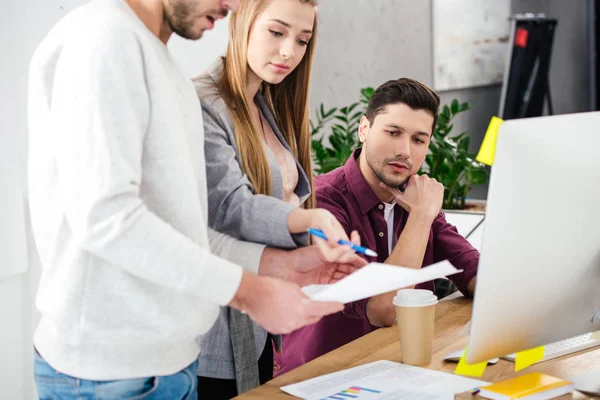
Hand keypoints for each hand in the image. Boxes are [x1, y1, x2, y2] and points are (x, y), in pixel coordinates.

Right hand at [229, 271, 343, 333]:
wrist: (253, 294)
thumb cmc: (271, 287)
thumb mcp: (293, 288)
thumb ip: (304, 297)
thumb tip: (308, 301)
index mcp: (303, 308)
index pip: (324, 309)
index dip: (333, 307)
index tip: (340, 306)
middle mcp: (297, 320)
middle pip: (313, 318)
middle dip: (316, 312)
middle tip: (313, 305)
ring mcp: (287, 327)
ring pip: (301, 323)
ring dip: (301, 316)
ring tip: (290, 306)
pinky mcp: (277, 331)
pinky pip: (289, 326)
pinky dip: (289, 320)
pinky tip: (281, 311)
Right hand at [287, 209, 349, 253]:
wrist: (321, 218)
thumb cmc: (319, 218)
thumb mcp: (322, 221)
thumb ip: (328, 230)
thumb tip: (337, 239)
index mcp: (322, 247)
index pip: (330, 255)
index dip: (339, 253)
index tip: (347, 246)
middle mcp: (330, 250)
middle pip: (341, 258)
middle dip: (350, 251)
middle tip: (354, 239)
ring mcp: (338, 248)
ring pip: (349, 253)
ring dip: (355, 245)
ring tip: (354, 233)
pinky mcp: (344, 244)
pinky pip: (352, 247)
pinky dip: (356, 241)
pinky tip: (354, 232)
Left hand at [289, 232, 367, 285]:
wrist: (286, 269)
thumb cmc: (301, 257)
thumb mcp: (320, 253)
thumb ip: (336, 252)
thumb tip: (350, 249)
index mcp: (333, 253)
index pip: (350, 256)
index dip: (359, 260)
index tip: (367, 264)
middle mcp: (332, 264)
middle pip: (350, 268)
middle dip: (359, 271)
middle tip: (368, 275)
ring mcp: (329, 274)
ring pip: (346, 277)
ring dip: (354, 280)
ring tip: (362, 282)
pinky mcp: (325, 284)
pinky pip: (338, 286)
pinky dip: (345, 287)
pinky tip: (351, 288)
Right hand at [380, 174, 443, 220]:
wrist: (423, 214)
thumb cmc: (410, 206)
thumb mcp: (399, 197)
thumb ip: (390, 189)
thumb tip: (380, 183)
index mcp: (414, 178)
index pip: (414, 180)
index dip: (413, 188)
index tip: (413, 194)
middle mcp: (424, 177)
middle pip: (422, 181)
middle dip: (421, 187)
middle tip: (419, 197)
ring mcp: (433, 181)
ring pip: (430, 184)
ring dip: (428, 189)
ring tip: (425, 199)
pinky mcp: (440, 187)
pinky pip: (437, 187)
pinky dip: (435, 192)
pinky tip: (431, 199)